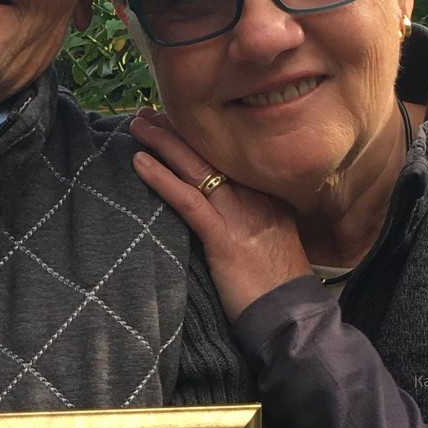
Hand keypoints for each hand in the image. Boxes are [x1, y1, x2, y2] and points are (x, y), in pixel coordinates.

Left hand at [129, 108, 311, 321]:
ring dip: (163, 142)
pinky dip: (161, 179)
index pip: (227, 154)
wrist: (291, 315)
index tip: (173, 118)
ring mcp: (240, 215)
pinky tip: (139, 163)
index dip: (197, 135)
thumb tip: (220, 208)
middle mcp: (254, 196)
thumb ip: (250, 216)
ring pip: (196, 167)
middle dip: (176, 129)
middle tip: (147, 113)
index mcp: (266, 193)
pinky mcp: (224, 239)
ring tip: (136, 125)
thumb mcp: (271, 238)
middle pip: (210, 152)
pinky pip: (188, 201)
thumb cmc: (277, 284)